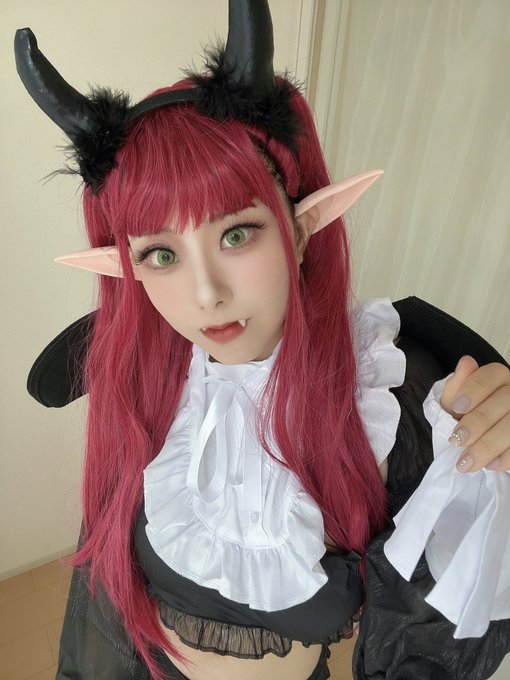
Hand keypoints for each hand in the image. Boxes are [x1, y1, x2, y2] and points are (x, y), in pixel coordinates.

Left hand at [441, 356, 509, 472]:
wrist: (475, 440)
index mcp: (498, 377)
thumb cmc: (463, 417)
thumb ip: (456, 386)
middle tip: (457, 440)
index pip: (492, 374)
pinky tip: (491, 465)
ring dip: (489, 446)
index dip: (475, 390)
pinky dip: (507, 458)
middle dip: (479, 422)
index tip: (457, 408)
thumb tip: (466, 362)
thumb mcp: (453, 402)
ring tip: (467, 462)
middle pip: (505, 401)